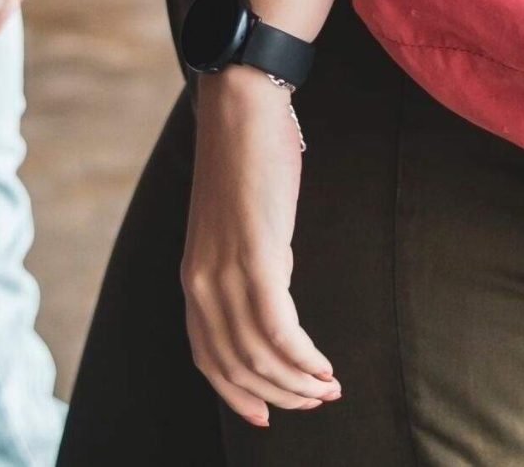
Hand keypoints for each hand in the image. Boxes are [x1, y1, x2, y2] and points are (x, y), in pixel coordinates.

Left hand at [182, 67, 338, 425]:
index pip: (206, 356)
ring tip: (330, 388)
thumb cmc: (247, 159)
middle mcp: (200, 282)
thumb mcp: (236, 226)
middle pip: (234, 366)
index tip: (268, 416)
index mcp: (193, 276)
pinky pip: (279, 329)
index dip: (237, 393)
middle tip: (317, 401)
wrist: (241, 107)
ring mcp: (225, 270)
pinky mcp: (257, 256)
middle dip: (278, 396)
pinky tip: (325, 367)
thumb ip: (246, 266)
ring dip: (298, 382)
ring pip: (259, 355)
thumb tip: (273, 299)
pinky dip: (304, 358)